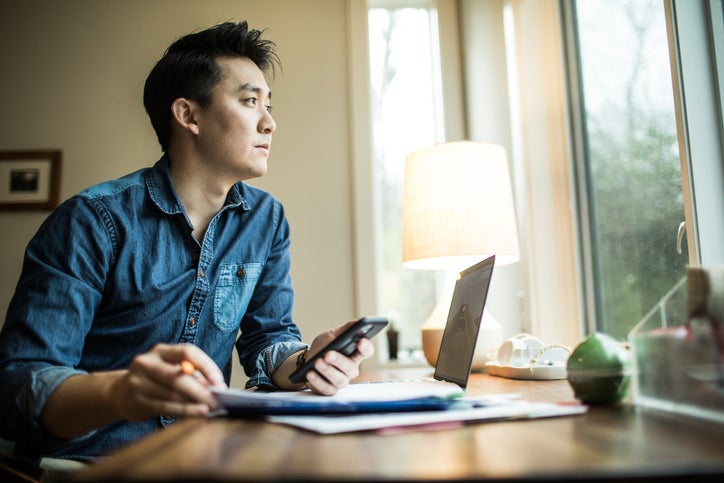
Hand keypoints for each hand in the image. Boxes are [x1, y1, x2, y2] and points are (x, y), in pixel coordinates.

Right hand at [112, 343, 226, 420]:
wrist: (119, 393)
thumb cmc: (154, 380)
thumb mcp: (170, 369)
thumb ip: (192, 375)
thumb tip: (215, 387)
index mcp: (160, 351)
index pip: (187, 352)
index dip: (206, 366)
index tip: (219, 381)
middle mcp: (147, 363)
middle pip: (178, 375)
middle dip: (200, 389)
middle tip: (216, 399)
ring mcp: (139, 382)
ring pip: (172, 393)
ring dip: (194, 402)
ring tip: (210, 408)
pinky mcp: (137, 401)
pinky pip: (165, 407)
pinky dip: (185, 411)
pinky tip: (197, 413)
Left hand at [304, 320, 374, 394]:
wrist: (308, 360)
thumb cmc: (324, 347)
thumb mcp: (333, 334)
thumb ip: (346, 329)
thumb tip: (359, 321)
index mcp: (355, 354)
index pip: (366, 352)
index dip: (366, 347)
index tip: (361, 341)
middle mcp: (350, 369)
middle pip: (350, 368)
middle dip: (339, 361)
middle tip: (328, 354)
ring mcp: (341, 381)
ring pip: (339, 380)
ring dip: (327, 371)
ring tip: (317, 362)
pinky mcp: (329, 390)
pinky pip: (326, 389)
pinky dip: (318, 381)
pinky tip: (310, 373)